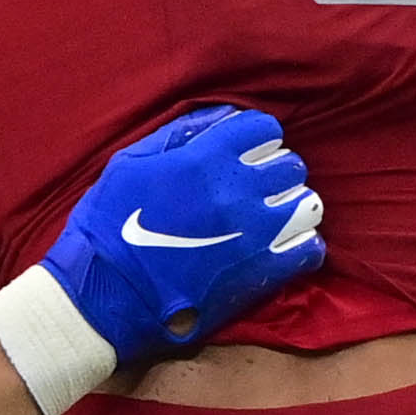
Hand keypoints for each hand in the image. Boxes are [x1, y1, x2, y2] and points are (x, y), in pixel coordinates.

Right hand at [41, 105, 323, 360]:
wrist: (104, 296)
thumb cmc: (107, 227)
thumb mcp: (129, 164)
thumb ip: (177, 135)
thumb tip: (221, 118)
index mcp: (205, 158)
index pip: (264, 128)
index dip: (258, 138)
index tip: (247, 152)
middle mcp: (238, 190)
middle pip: (290, 165)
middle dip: (276, 172)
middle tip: (256, 189)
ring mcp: (256, 233)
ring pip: (307, 204)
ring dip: (292, 207)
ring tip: (272, 220)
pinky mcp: (263, 273)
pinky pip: (310, 249)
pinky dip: (301, 246)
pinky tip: (281, 250)